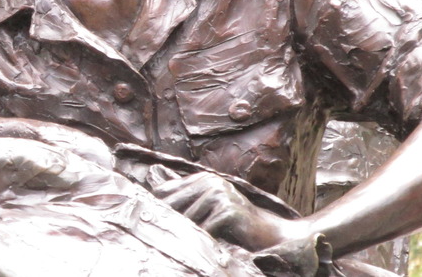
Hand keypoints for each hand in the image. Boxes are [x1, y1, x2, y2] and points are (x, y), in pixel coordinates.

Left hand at [153, 172, 309, 251]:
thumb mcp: (208, 205)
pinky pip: (204, 230)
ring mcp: (220, 195)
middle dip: (168, 223)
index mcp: (203, 179)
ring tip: (194, 242)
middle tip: (161, 237)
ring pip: (187, 220)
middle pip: (173, 205)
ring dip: (188, 235)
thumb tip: (153, 176)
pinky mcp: (228, 210)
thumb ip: (184, 194)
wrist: (270, 234)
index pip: (164, 192)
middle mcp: (211, 182)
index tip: (150, 222)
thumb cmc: (236, 224)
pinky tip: (210, 246)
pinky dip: (204, 241)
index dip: (157, 209)